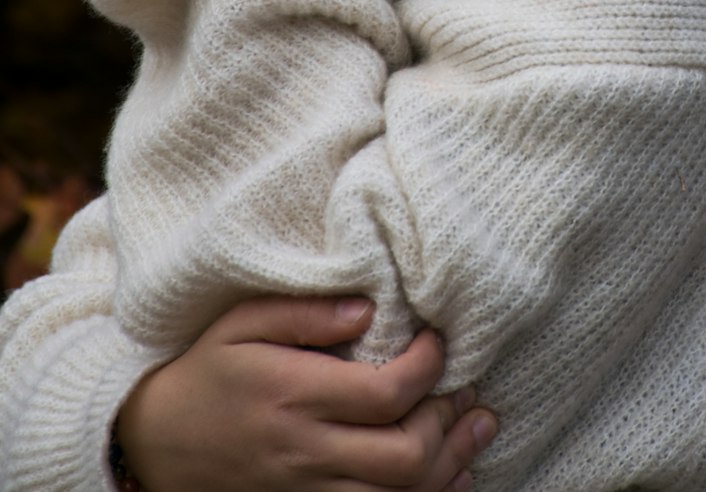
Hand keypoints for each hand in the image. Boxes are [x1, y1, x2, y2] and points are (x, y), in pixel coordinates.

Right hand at [115, 295, 497, 491]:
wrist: (151, 445)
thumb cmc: (204, 374)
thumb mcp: (240, 323)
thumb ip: (303, 311)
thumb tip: (369, 307)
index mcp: (294, 394)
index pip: (387, 391)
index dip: (430, 366)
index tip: (440, 342)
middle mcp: (306, 450)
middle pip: (405, 455)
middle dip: (449, 420)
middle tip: (467, 387)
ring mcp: (306, 491)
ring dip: (450, 463)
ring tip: (477, 425)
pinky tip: (450, 474)